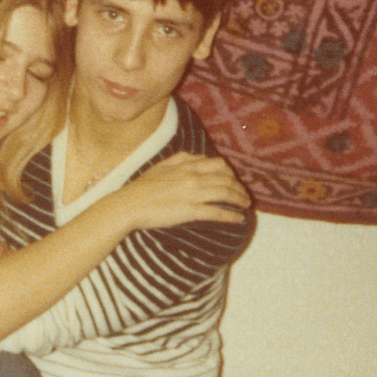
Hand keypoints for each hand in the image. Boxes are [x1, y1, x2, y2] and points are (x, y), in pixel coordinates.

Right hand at [113, 152, 250, 228]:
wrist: (130, 204)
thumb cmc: (143, 186)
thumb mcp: (162, 165)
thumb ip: (181, 159)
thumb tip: (198, 158)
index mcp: (186, 164)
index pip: (218, 164)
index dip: (230, 173)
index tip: (234, 180)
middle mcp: (192, 177)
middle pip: (226, 179)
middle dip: (240, 187)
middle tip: (244, 195)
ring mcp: (192, 194)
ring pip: (225, 193)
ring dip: (240, 199)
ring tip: (245, 205)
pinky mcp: (190, 211)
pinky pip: (217, 212)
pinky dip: (231, 215)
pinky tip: (239, 219)